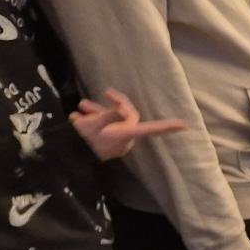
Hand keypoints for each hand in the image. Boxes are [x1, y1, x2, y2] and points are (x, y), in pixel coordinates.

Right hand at [69, 90, 185, 161]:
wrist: (66, 155)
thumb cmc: (81, 140)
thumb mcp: (93, 125)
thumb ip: (108, 116)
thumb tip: (121, 109)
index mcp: (126, 135)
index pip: (150, 129)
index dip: (166, 127)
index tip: (183, 125)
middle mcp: (124, 139)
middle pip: (126, 116)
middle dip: (112, 105)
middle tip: (102, 94)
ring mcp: (115, 141)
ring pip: (112, 119)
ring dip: (97, 111)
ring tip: (80, 107)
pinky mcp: (106, 143)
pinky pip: (104, 126)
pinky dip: (93, 119)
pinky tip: (78, 116)